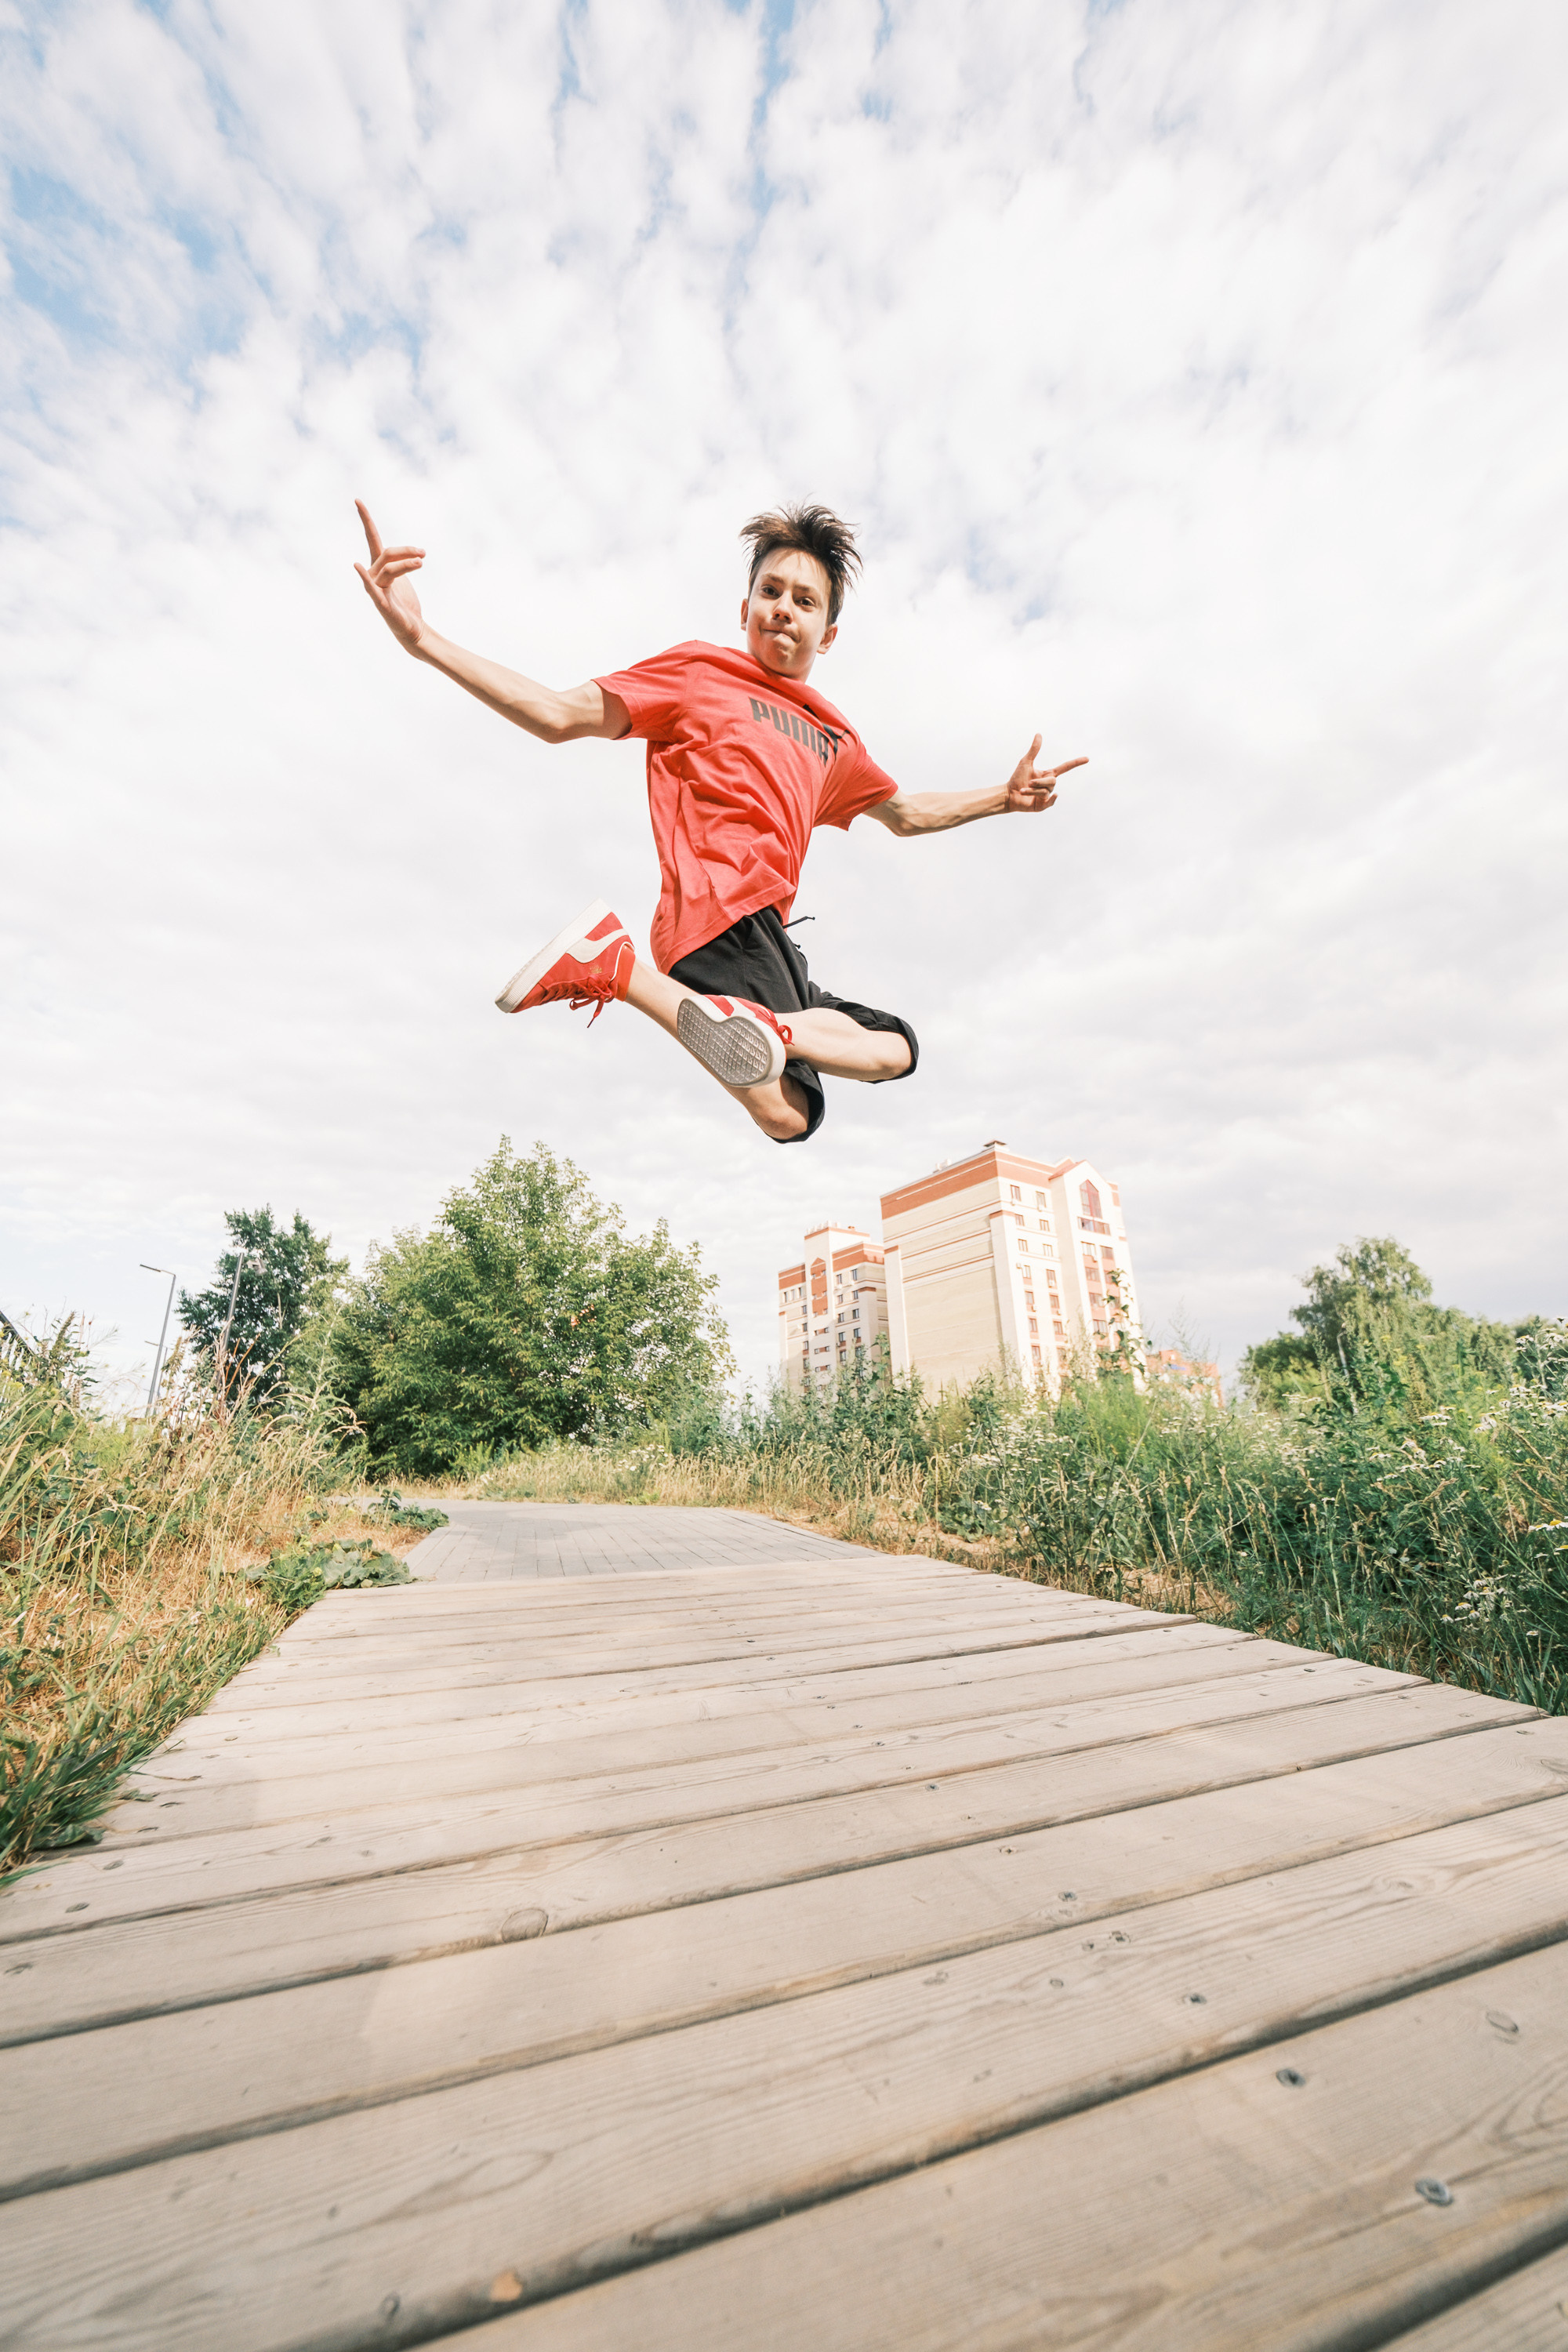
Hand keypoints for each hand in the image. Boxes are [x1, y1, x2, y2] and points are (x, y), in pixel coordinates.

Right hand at [353, 500, 428, 653]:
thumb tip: (414, 552)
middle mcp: (374, 574)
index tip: (358, 500)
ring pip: (389, 568)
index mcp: (379, 566)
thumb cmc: (405, 603)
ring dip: (406, 564)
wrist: (412, 630)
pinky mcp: (381, 604)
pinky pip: (372, 588)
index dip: (365, 520)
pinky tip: (357, 566)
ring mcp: (376, 589)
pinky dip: (365, 577)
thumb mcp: (403, 576)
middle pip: (387, 553)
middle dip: (406, 550)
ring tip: (422, 562)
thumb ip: (401, 562)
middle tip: (424, 553)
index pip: (371, 538)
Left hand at [1005, 735, 1086, 812]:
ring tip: (1023, 790)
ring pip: (1046, 791)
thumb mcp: (1026, 762)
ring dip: (1033, 790)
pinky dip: (1051, 800)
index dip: (1076, 763)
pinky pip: (1050, 802)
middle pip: (1053, 781)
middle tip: (1028, 782)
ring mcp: (1047, 796)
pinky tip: (1052, 796)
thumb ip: (1034, 750)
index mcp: (1048, 774)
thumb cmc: (1017, 778)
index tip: (1087, 758)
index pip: (1065, 767)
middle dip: (1039, 781)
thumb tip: (1039, 734)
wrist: (1008, 794)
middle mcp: (1049, 785)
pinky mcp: (1042, 805)